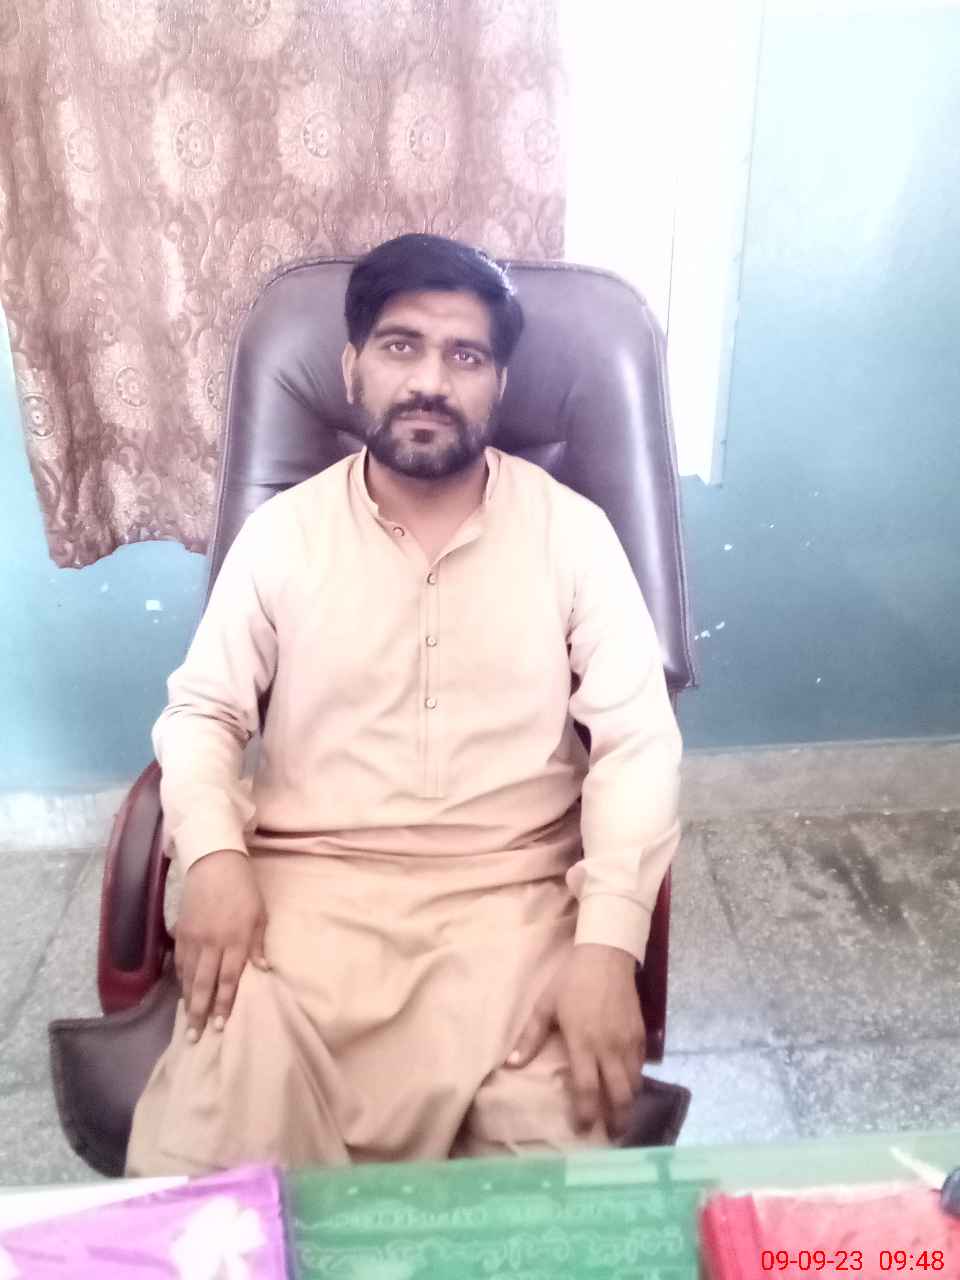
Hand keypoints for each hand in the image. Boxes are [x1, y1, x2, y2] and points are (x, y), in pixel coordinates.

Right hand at [174, 849, 268, 1042]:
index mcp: (235, 939)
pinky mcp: (181, 931)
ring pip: (189, 976)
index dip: (223, 1004)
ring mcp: (194, 938)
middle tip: (195, 1037)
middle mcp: (212, 943)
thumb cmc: (244, 889)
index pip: (228, 979)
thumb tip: (263, 970)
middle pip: (204, 984)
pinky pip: (180, 961)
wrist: (214, 862)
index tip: (220, 1026)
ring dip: (187, 1001)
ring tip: (186, 1023)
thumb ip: (259, 944)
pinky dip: (180, 979)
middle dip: (199, 1012)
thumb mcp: (260, 914)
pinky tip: (182, 992)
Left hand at [507, 944, 645, 1136]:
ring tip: (621, 1116)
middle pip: (619, 1095)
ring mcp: (628, 1042)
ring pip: (634, 1083)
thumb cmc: (571, 980)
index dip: (586, 1113)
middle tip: (612, 1136)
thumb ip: (531, 1037)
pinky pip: (640, 1066)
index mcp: (583, 1043)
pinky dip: (635, 1080)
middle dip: (617, 1120)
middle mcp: (609, 1048)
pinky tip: (627, 1085)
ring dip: (628, 1103)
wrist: (606, 955)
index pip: (588, 1089)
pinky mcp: (641, 1034)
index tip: (582, 1129)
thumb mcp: (545, 1005)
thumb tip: (512, 1064)